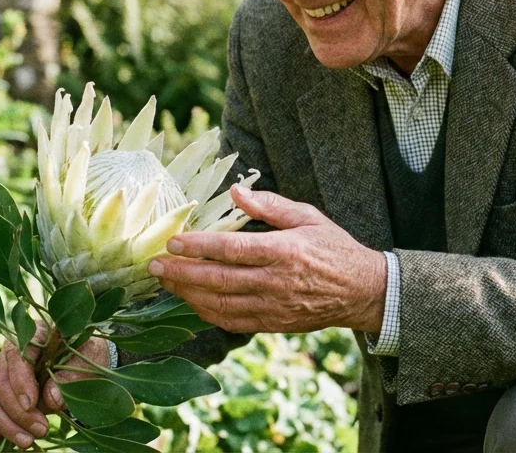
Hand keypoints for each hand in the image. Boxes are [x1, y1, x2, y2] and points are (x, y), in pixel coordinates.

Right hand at [0, 322, 111, 448]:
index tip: (31, 405)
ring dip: (3, 423)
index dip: (20, 381)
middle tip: (41, 429)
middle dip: (17, 411)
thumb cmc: (87, 356)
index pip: (18, 354)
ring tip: (26, 441)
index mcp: (36, 333)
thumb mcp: (89, 361)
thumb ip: (71, 378)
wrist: (84, 360)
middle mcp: (12, 350)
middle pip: (1, 381)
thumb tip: (51, 399)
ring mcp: (0, 369)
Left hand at [149, 185, 387, 333]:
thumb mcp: (307, 216)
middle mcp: (275, 282)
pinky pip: (232, 321)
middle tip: (153, 264)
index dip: (198, 247)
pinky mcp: (273, 323)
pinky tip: (190, 301)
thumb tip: (235, 191)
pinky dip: (207, 313)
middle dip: (181, 273)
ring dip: (188, 294)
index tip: (172, 241)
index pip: (231, 250)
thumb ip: (270, 205)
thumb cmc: (334, 248)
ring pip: (220, 304)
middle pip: (218, 280)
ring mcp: (273, 306)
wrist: (362, 291)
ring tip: (165, 281)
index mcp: (284, 251)